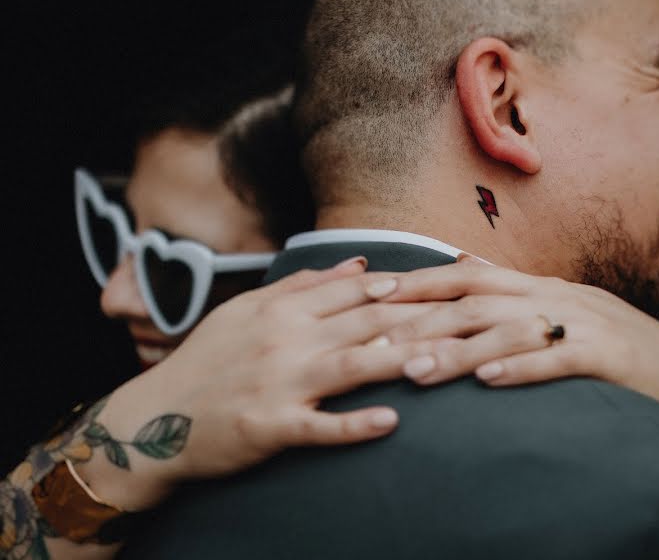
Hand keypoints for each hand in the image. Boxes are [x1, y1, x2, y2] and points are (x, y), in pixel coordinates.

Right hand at [82, 258, 444, 508]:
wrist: (153, 421)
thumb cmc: (208, 361)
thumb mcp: (248, 310)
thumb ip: (304, 286)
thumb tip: (360, 265)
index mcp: (282, 309)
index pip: (355, 291)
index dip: (407, 287)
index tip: (451, 285)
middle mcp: (284, 340)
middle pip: (365, 322)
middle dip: (422, 319)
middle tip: (471, 317)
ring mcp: (279, 384)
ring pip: (352, 366)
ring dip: (401, 360)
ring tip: (446, 360)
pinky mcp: (270, 427)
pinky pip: (319, 426)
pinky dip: (354, 424)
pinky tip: (390, 422)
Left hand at [367, 259, 658, 452]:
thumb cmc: (621, 356)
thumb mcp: (566, 317)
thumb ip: (516, 296)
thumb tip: (465, 269)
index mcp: (543, 287)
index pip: (470, 276)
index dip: (420, 283)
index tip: (372, 296)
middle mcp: (559, 296)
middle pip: (479, 299)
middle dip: (423, 317)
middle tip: (374, 338)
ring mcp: (586, 323)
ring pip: (511, 330)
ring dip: (458, 349)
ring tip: (414, 369)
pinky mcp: (612, 356)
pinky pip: (560, 360)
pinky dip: (521, 368)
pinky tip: (488, 381)